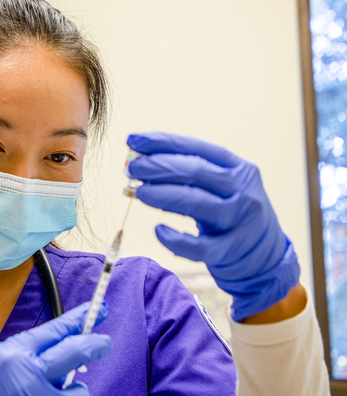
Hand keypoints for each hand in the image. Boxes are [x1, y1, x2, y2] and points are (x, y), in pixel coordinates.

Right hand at [0, 302, 111, 395]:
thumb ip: (27, 354)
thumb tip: (59, 352)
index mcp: (15, 353)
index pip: (57, 329)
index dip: (82, 318)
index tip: (98, 310)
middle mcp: (28, 376)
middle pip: (76, 352)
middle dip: (96, 344)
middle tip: (103, 343)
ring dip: (77, 395)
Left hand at [127, 131, 299, 321]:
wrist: (264, 254)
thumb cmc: (232, 212)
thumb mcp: (222, 187)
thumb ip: (190, 175)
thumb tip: (143, 162)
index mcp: (239, 168)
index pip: (198, 149)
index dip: (164, 143)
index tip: (134, 141)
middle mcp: (243, 191)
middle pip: (196, 172)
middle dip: (158, 166)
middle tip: (132, 168)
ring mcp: (239, 222)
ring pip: (197, 204)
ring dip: (163, 195)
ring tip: (138, 191)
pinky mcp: (229, 250)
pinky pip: (199, 246)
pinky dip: (176, 239)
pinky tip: (158, 230)